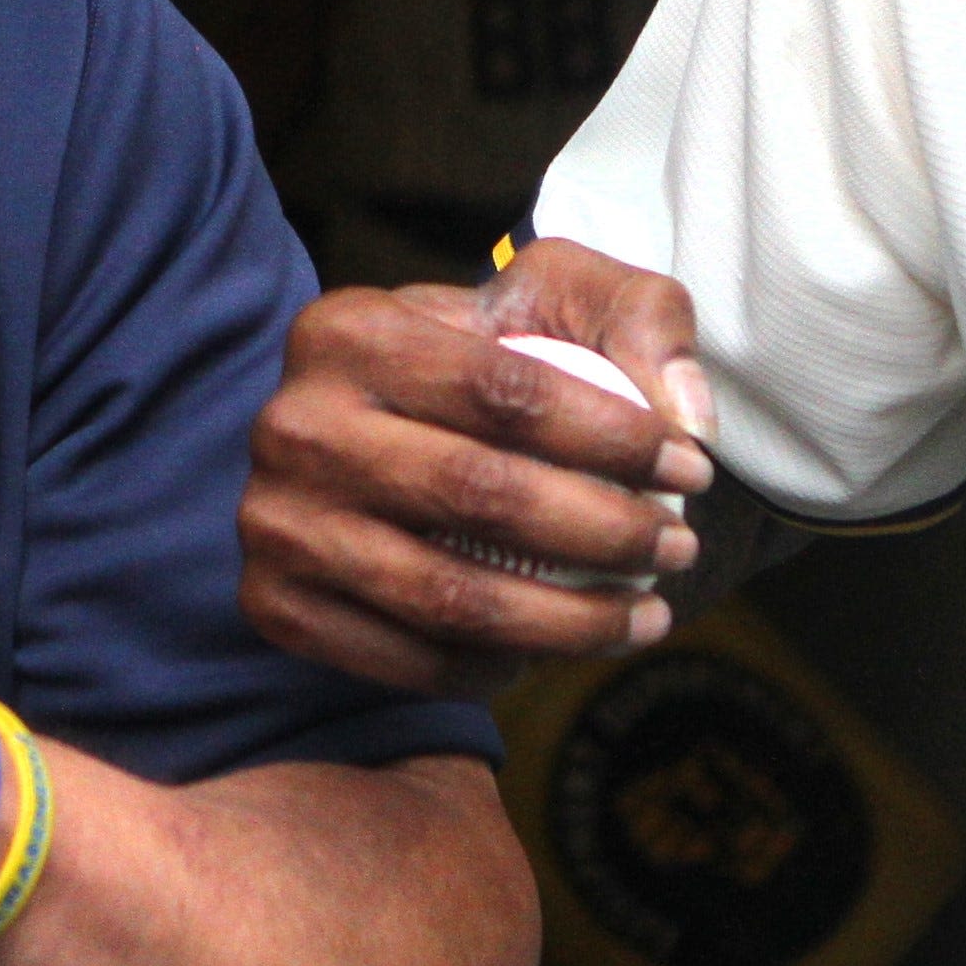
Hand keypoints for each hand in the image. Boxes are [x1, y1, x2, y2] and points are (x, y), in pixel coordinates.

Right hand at [239, 238, 718, 697]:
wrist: (382, 428)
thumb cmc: (488, 361)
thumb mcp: (562, 299)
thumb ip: (643, 320)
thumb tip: (688, 415)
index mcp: (348, 329)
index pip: (502, 389)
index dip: (614, 438)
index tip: (691, 468)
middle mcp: (291, 425)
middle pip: (476, 493)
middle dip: (605, 533)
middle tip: (679, 546)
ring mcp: (273, 523)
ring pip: (448, 595)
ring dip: (570, 622)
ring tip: (647, 614)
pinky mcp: (275, 606)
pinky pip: (410, 659)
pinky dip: (500, 667)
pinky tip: (560, 647)